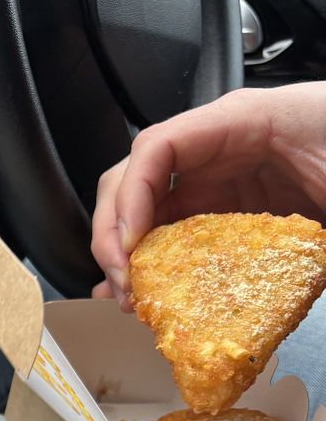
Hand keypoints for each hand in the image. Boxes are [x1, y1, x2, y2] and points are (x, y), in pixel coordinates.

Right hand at [91, 83, 325, 306]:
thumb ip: (321, 223)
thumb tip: (308, 265)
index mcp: (242, 122)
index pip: (157, 147)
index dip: (130, 198)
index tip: (130, 249)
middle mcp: (217, 148)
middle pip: (134, 178)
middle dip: (115, 233)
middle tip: (125, 285)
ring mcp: (218, 178)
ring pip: (145, 209)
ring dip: (125, 254)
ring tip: (127, 298)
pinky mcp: (225, 208)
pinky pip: (174, 231)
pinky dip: (150, 262)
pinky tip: (141, 294)